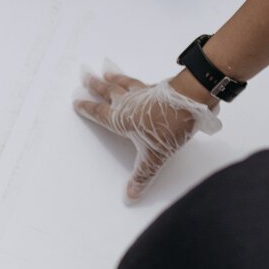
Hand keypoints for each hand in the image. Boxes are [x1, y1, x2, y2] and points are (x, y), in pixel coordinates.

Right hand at [74, 66, 220, 203]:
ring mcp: (143, 93)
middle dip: (95, 86)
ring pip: (123, 83)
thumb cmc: (168, 127)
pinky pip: (141, 82)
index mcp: (122, 119)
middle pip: (108, 92)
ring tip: (105, 71)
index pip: (100, 113)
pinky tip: (136, 79)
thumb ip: (142, 176)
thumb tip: (130, 196)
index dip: (87, 109)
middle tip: (84, 76)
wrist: (192, 101)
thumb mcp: (154, 157)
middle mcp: (129, 103)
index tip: (76, 102)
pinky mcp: (158, 88)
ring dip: (113, 77)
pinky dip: (134, 79)